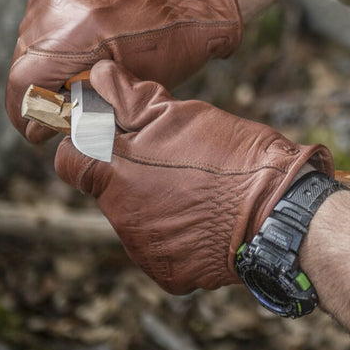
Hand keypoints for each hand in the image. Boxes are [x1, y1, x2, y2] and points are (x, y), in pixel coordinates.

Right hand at [6, 0, 241, 142]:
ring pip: (29, 37)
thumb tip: (37, 127)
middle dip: (37, 88)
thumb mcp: (133, 87)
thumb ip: (82, 107)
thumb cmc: (175, 45)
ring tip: (76, 71)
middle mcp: (63, 4)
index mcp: (82, 34)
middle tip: (60, 104)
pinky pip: (42, 14)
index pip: (25, 81)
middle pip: (23, 59)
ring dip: (44, 60)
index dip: (26, 111)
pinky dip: (54, 35)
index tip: (37, 129)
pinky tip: (80, 43)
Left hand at [54, 60, 332, 293]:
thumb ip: (131, 98)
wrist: (279, 212)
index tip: (112, 134)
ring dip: (156, 201)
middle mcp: (121, 217)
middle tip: (174, 158)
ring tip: (198, 187)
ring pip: (136, 217)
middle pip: (108, 188)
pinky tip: (206, 217)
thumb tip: (100, 76)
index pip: (70, 159)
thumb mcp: (182, 115)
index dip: (86, 143)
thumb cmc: (232, 156)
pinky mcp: (167, 273)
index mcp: (117, 175)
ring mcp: (143, 249)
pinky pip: (161, 248)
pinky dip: (177, 234)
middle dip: (131, 172)